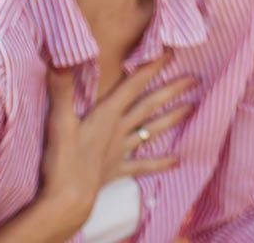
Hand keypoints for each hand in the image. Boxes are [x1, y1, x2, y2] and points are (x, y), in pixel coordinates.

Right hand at [36, 59, 194, 225]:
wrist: (67, 200)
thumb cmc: (62, 161)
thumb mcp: (58, 122)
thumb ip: (61, 90)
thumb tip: (60, 59)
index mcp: (106, 115)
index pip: (132, 86)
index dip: (150, 68)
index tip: (169, 53)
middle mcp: (118, 130)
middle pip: (149, 105)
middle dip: (171, 90)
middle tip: (195, 79)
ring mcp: (120, 151)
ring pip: (151, 130)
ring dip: (172, 118)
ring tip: (192, 108)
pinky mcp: (117, 171)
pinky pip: (143, 166)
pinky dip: (160, 163)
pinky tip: (177, 161)